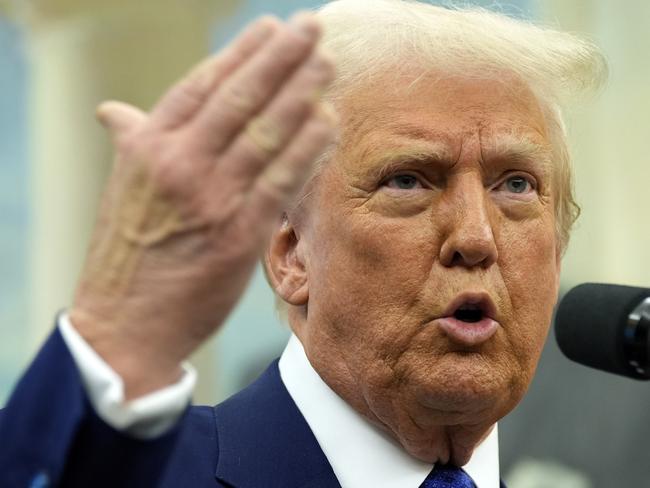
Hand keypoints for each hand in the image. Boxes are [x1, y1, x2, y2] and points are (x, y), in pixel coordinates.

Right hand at [69, 13, 335, 398]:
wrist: (126, 322)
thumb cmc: (128, 253)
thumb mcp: (121, 189)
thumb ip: (131, 142)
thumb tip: (113, 110)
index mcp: (147, 147)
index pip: (201, 84)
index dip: (242, 53)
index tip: (272, 28)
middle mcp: (178, 163)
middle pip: (240, 97)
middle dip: (281, 58)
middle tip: (312, 28)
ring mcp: (210, 198)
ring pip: (266, 133)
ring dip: (302, 93)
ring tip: (327, 64)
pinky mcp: (239, 234)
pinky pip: (282, 180)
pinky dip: (309, 148)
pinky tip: (329, 123)